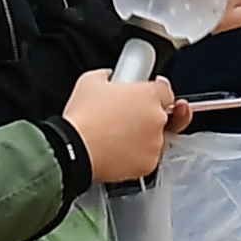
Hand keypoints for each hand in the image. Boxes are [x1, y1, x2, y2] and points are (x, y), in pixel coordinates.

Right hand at [61, 69, 178, 183]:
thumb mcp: (90, 81)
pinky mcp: (149, 164)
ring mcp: (155, 143)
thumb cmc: (83, 118)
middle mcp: (157, 118)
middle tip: (130, 119)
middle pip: (164, 115)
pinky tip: (119, 151)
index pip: (166, 91)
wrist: (74, 150)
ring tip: (119, 138)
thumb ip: (108, 76)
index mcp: (148, 94)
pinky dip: (138, 156)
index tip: (147, 96)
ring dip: (144, 137)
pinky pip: (148, 158)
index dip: (156, 93)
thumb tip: (108, 78)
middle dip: (149, 116)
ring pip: (157, 138)